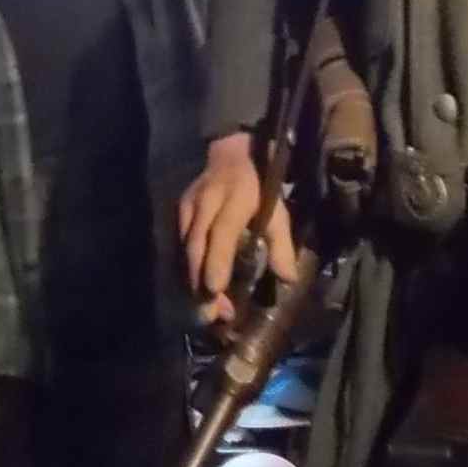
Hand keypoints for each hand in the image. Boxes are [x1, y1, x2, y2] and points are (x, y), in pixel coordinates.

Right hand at [177, 132, 295, 324]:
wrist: (233, 152)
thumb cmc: (260, 186)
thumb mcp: (277, 210)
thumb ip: (281, 244)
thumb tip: (288, 280)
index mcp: (236, 198)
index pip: (221, 232)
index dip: (217, 260)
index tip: (215, 289)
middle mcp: (207, 202)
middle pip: (198, 245)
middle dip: (201, 281)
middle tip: (211, 314)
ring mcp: (189, 205)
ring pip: (186, 248)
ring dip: (194, 281)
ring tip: (207, 310)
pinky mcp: (180, 210)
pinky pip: (181, 244)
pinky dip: (189, 269)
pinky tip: (198, 289)